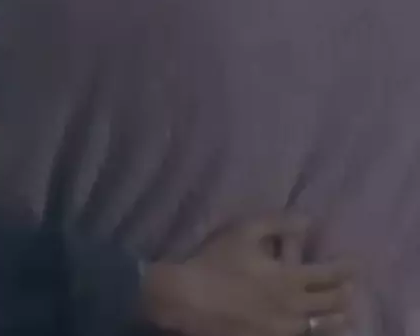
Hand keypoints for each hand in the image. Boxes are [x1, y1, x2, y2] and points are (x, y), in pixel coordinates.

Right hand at [140, 215, 352, 335]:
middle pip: (330, 304)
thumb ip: (279, 223)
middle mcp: (292, 308)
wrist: (188, 300)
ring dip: (337, 319)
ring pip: (319, 328)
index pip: (329, 275)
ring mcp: (281, 331)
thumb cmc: (216, 261)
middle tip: (354, 287)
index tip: (357, 263)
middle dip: (346, 294)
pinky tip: (313, 331)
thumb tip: (308, 221)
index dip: (346, 268)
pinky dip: (314, 334)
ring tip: (347, 316)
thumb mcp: (245, 230)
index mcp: (289, 278)